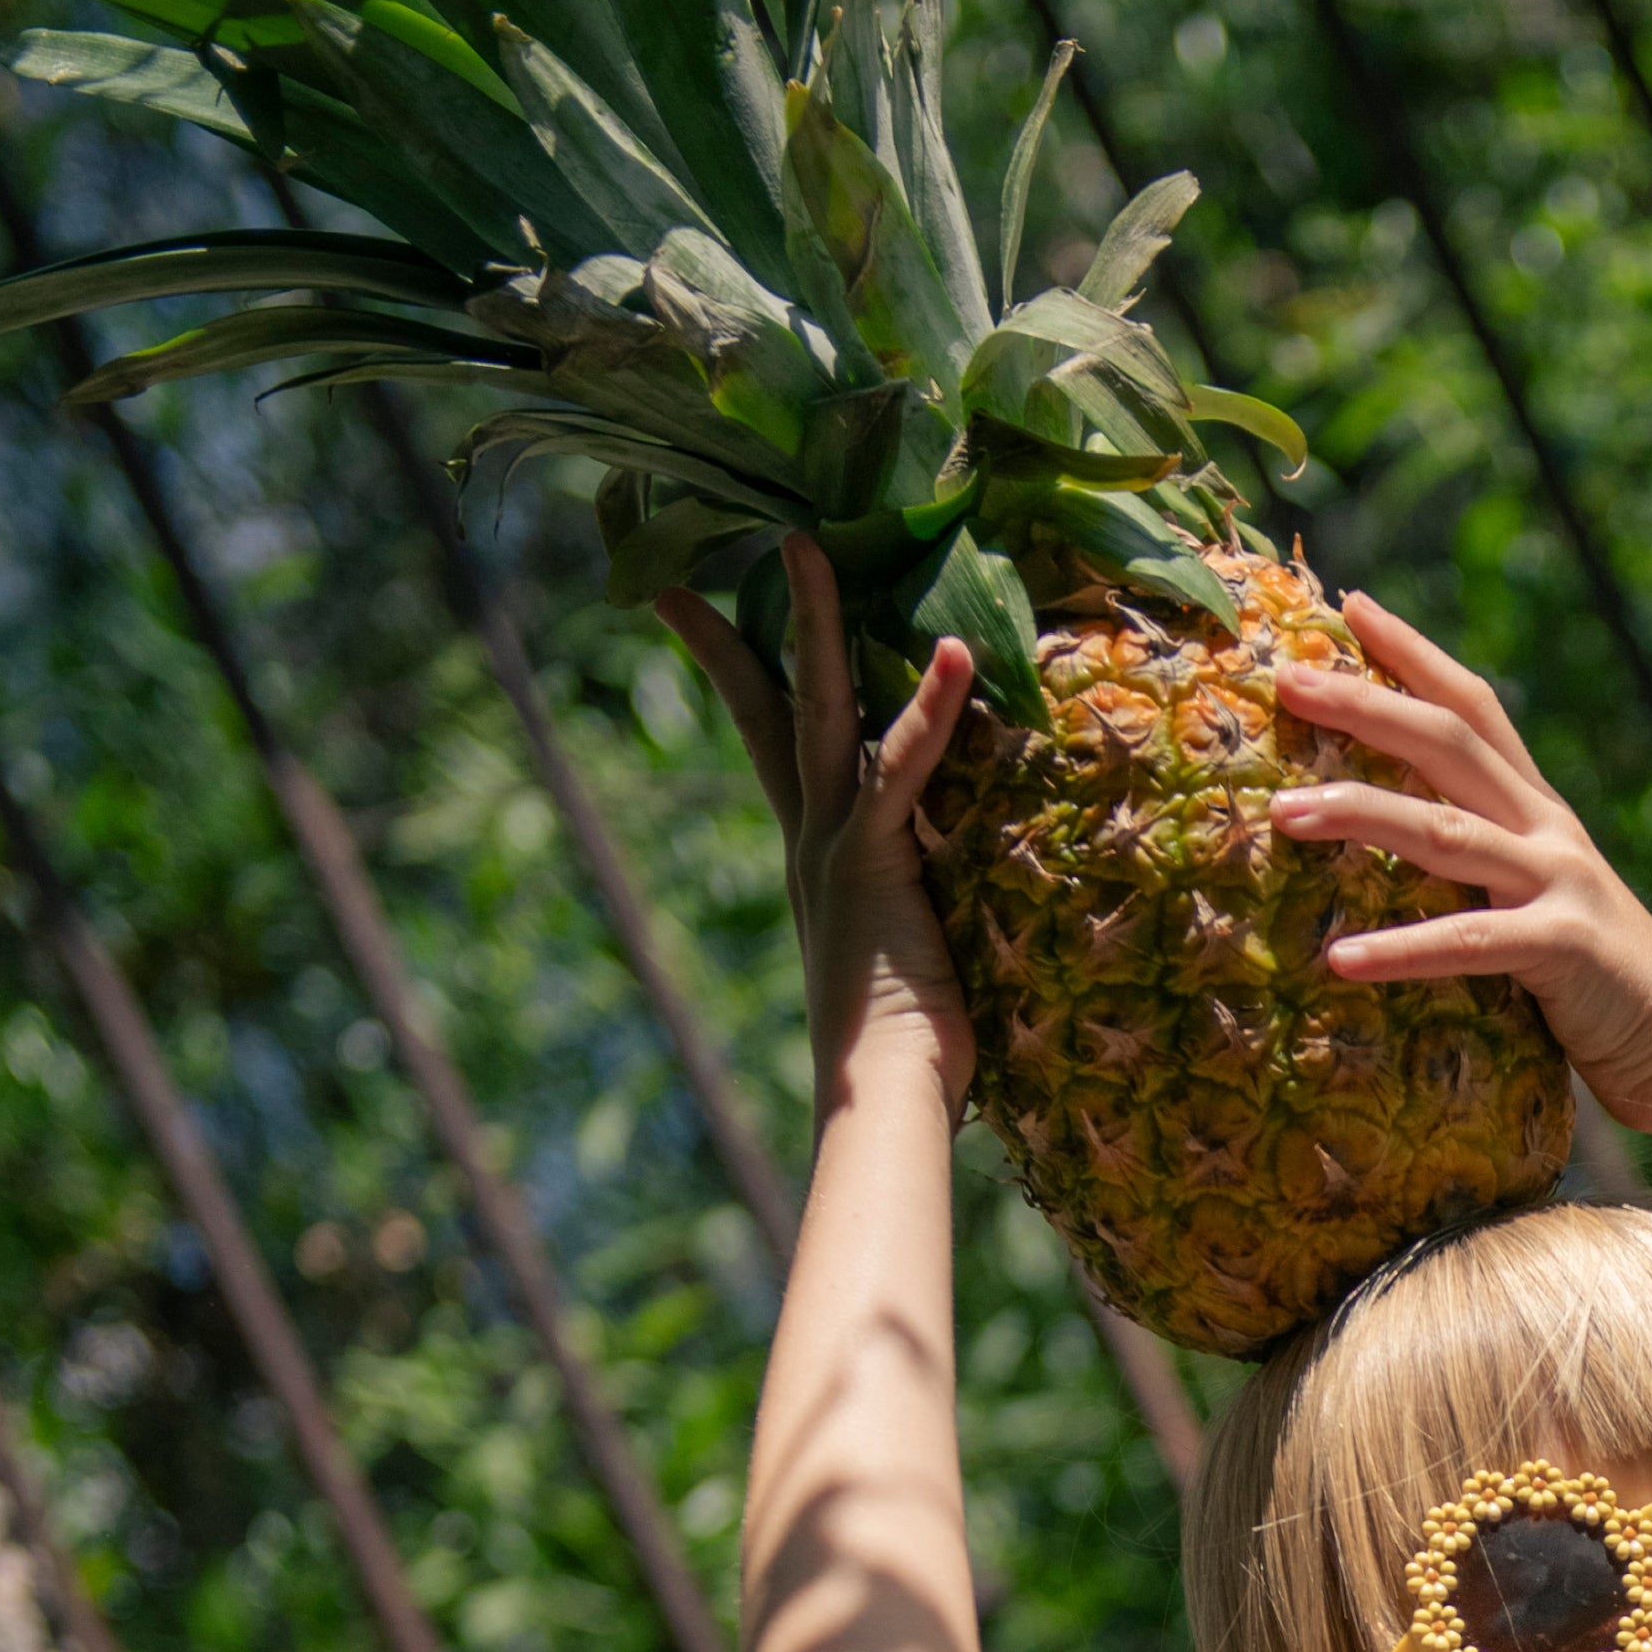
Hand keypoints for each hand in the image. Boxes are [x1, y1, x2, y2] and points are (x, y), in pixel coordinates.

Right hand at [661, 540, 976, 1119]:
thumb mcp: (910, 962)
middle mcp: (813, 840)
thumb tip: (950, 914)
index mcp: (816, 860)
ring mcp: (837, 844)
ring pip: (817, 709)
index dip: (739, 675)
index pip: (769, 745)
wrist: (884, 1105)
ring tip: (809, 546)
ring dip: (814, 623)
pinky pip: (901, 766)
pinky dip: (929, 709)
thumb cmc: (909, 1061)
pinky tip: (951, 651)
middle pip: (768, 706)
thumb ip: (918, 915)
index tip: (700, 615)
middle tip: (732, 546)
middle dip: (745, 623)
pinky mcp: (874, 859)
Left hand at [1265, 591, 1651, 1135]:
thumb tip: (1402, 880)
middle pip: (1448, 741)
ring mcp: (1561, 885)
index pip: (1475, 710)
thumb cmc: (1611, 1001)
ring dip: (1359, 812)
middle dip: (1364, 701)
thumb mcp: (1541, 919)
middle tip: (1285, 674)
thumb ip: (1485, 886)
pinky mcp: (1566, 950)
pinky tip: (1341, 959)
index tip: (1347, 605)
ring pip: (1445, 829)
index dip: (1414, 653)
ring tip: (1283, 812)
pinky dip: (1403, 950)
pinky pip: (1469, 943)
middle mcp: (1551, 833)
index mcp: (1542, 817)